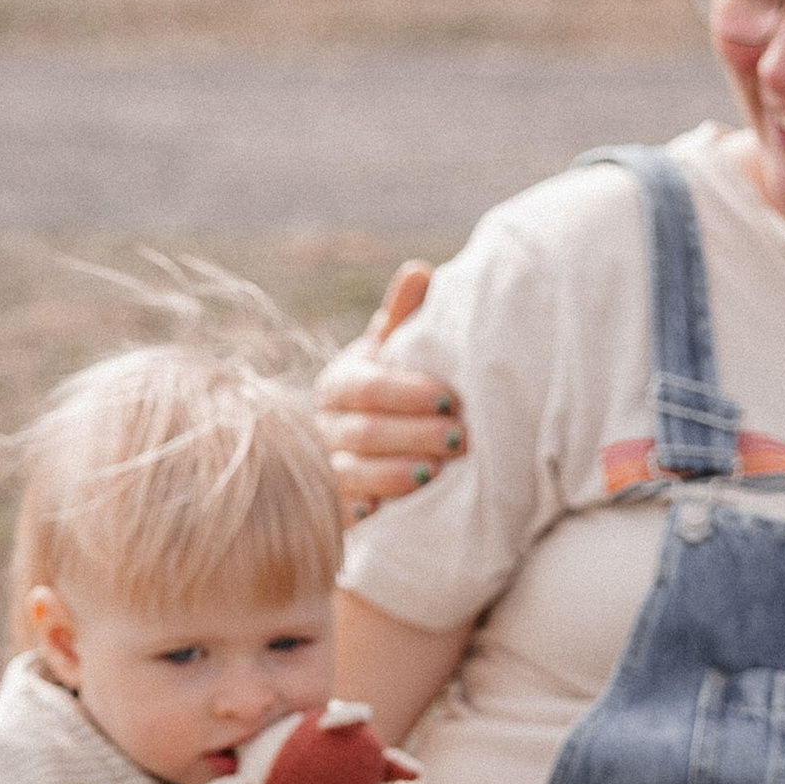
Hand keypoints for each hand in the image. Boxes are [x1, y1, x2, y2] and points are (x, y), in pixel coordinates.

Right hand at [316, 265, 463, 521]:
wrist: (370, 451)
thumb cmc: (393, 392)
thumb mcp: (396, 355)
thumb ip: (405, 318)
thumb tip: (419, 271)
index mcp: (341, 383)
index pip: (367, 386)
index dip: (407, 393)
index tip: (451, 398)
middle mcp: (325, 426)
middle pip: (362, 431)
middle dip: (412, 434)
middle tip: (459, 438)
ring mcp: (325, 469)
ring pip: (350, 474)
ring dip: (394, 474)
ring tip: (437, 474)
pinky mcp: (331, 509)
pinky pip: (340, 513)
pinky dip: (363, 509)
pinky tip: (387, 510)